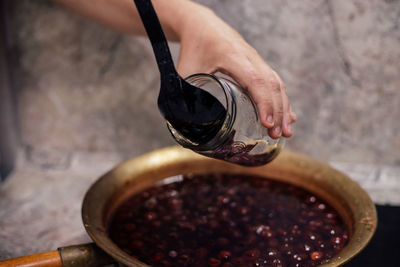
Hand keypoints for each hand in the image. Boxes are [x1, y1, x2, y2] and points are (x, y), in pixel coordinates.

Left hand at [176, 4, 295, 138]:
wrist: (202, 25)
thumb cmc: (192, 48)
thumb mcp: (184, 71)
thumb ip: (183, 95)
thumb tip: (182, 125)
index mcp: (232, 56)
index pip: (254, 79)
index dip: (263, 102)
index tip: (266, 124)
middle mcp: (249, 56)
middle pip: (271, 84)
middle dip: (277, 111)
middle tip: (277, 135)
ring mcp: (256, 60)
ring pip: (276, 83)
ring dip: (283, 108)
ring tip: (286, 132)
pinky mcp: (257, 64)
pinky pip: (274, 81)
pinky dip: (281, 100)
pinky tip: (287, 116)